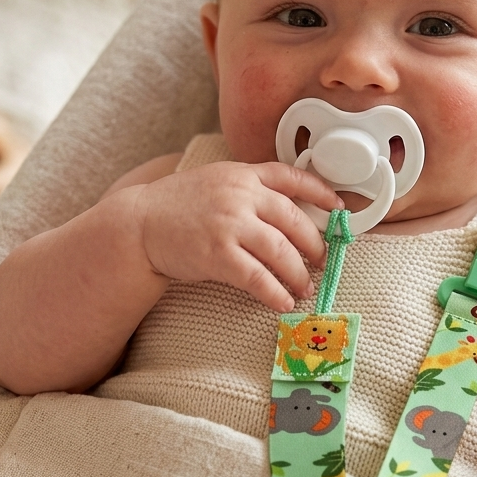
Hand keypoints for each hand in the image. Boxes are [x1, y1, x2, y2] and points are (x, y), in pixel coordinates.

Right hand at [133, 161, 342, 311]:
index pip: (292, 177)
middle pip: (294, 221)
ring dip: (299, 274)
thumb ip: (248, 188)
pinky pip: (258, 277)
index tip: (338, 206)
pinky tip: (282, 301)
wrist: (139, 224)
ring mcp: (229, 224)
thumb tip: (287, 211)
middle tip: (321, 261)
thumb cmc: (178, 205)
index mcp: (242, 174)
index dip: (321, 191)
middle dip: (315, 245)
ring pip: (281, 252)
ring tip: (305, 287)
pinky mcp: (217, 254)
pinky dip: (275, 293)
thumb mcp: (215, 181)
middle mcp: (240, 195)